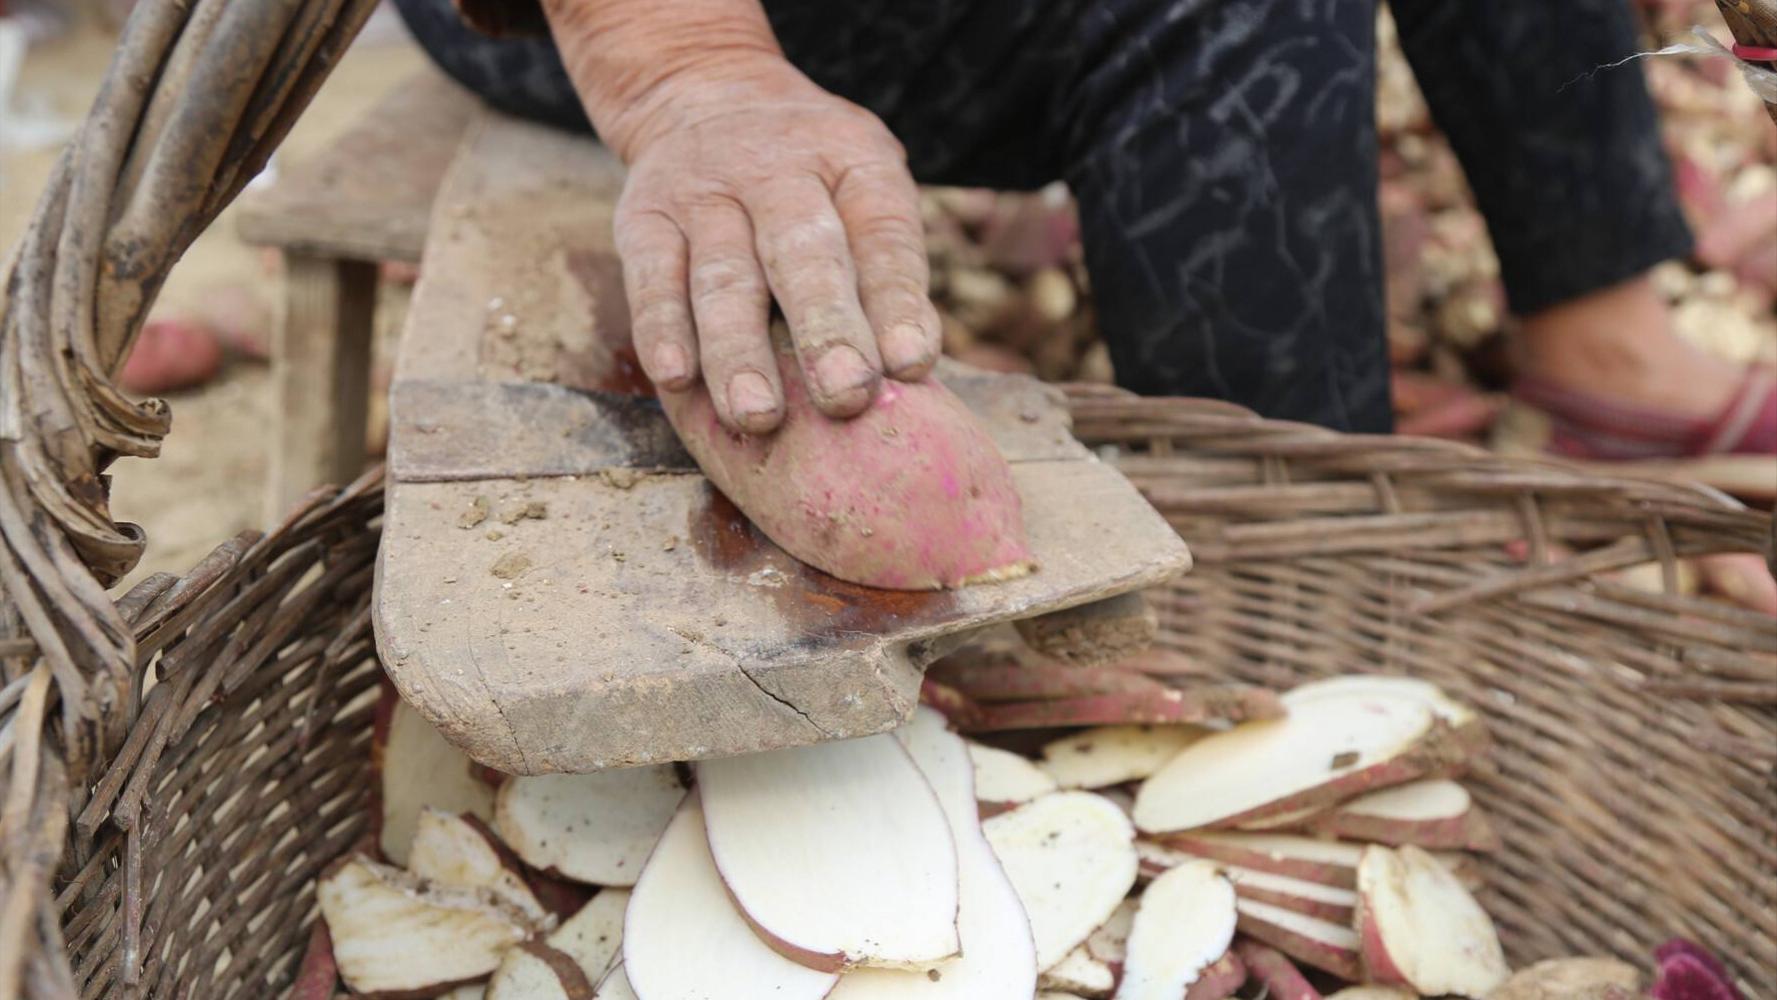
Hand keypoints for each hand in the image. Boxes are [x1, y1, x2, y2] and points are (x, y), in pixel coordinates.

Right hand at [605, 58, 939, 432]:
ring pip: (724, 277)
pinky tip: (676, 379)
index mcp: (853, 162)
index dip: (898, 302)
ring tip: (757, 416)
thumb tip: (908, 370)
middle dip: (825, 330)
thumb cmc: (814, 179)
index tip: (910, 365)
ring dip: (739, 351)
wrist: (708, 92)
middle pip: (804, 254)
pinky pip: (652, 278)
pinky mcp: (644, 217)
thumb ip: (887, 269)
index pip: (882, 236)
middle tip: (843, 396)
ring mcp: (705, 192)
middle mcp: (779, 171)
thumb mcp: (865, 187)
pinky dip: (663, 329)